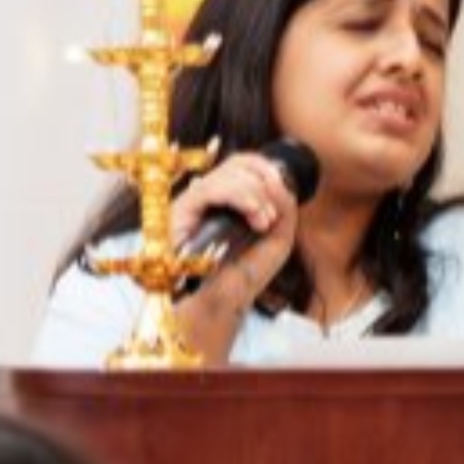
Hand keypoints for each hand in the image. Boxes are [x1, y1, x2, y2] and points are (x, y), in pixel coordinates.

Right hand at [172, 152, 300, 297]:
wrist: (225, 301)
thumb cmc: (246, 274)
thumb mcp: (277, 236)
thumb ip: (283, 206)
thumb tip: (277, 178)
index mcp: (229, 198)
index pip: (242, 162)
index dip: (264, 166)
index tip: (281, 186)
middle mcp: (209, 196)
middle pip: (235, 163)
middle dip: (263, 183)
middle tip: (271, 217)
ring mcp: (193, 203)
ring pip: (226, 174)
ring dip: (254, 194)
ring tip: (263, 223)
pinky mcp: (180, 213)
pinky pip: (210, 189)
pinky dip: (239, 197)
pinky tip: (254, 217)